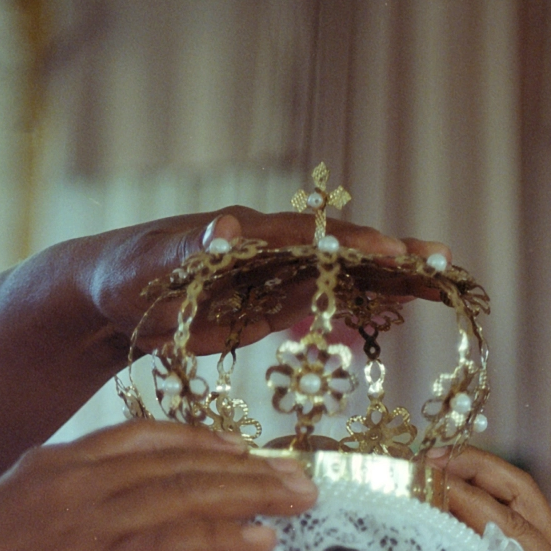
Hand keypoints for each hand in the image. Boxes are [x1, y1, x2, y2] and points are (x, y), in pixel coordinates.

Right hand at [0, 420, 315, 550]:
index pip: (142, 437)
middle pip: (180, 457)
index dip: (201, 442)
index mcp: (54, 465)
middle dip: (246, 463)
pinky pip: (180, 537)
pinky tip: (263, 539)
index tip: (238, 449)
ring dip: (254, 491)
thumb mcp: (9, 540)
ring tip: (302, 498)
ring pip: (190, 490)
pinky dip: (227, 533)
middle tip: (297, 473)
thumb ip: (57, 537)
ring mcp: (89, 514)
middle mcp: (77, 477)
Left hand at [80, 206, 449, 354]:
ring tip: (435, 289)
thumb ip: (190, 248)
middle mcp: (269, 250)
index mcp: (246, 233)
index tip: (394, 249)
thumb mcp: (151, 263)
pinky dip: (351, 312)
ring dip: (384, 286)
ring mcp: (271, 280)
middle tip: (442, 263)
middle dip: (390, 258)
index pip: (310, 236)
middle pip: (339, 253)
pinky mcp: (266, 308)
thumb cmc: (124, 273)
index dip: (352, 244)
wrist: (108, 297)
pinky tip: (383, 321)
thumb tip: (227, 229)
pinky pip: (317, 308)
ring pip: (338, 280)